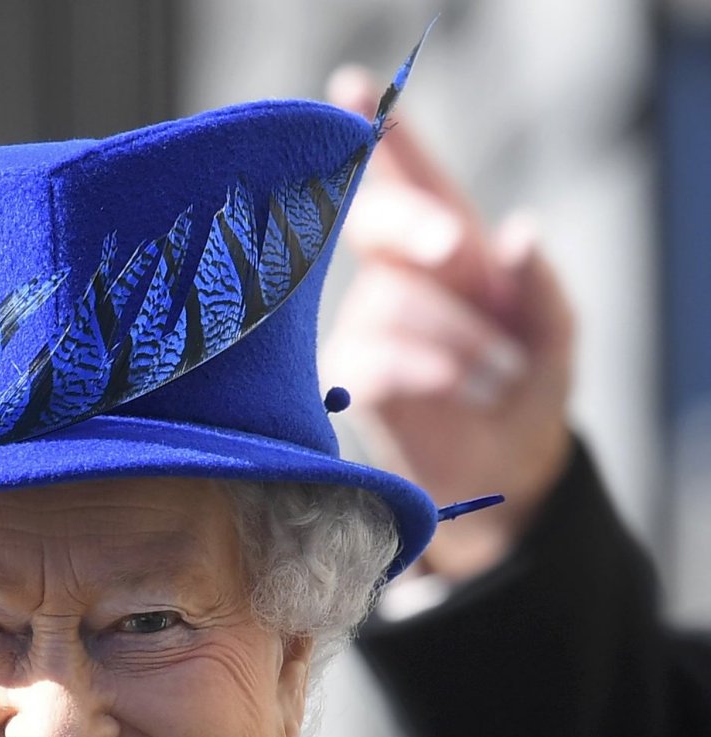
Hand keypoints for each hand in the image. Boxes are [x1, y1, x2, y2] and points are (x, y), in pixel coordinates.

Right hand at [322, 68, 575, 580]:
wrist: (502, 477)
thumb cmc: (526, 393)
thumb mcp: (555, 333)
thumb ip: (541, 282)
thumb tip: (516, 232)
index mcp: (446, 250)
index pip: (410, 180)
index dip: (380, 135)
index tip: (351, 89)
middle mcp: (396, 277)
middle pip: (376, 220)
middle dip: (411, 225)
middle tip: (452, 249)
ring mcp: (366, 325)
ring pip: (392, 301)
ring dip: (456, 337)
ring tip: (493, 377)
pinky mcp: (350, 377)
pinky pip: (376, 357)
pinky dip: (424, 370)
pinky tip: (456, 390)